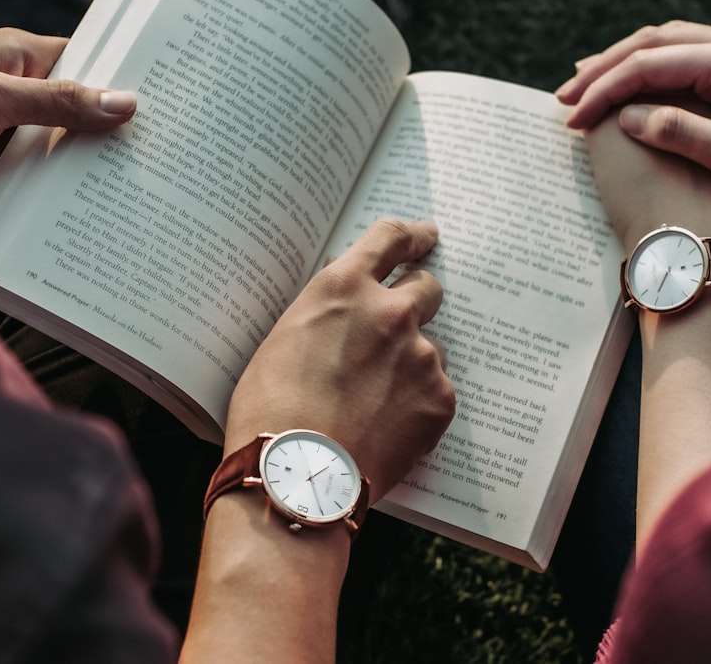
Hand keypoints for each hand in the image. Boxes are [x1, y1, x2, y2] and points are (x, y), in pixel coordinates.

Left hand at [0, 28, 136, 206]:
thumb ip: (59, 102)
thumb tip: (121, 102)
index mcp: (17, 57)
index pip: (85, 63)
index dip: (122, 81)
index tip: (161, 105)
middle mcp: (15, 93)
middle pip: (78, 114)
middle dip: (111, 134)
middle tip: (153, 155)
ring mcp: (3, 133)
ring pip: (58, 152)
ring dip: (83, 170)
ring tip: (126, 188)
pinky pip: (32, 183)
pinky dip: (52, 196)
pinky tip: (79, 210)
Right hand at [224, 219, 455, 499]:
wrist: (297, 476)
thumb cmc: (271, 410)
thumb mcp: (284, 339)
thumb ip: (324, 313)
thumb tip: (344, 305)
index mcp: (343, 288)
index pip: (390, 238)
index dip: (411, 234)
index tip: (425, 235)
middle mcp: (390, 312)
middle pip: (427, 287)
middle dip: (418, 299)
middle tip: (403, 323)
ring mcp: (420, 355)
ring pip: (428, 349)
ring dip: (409, 365)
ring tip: (375, 404)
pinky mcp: (439, 398)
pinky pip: (436, 391)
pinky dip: (418, 405)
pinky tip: (387, 427)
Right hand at [557, 21, 710, 243]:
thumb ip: (680, 132)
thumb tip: (629, 116)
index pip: (652, 64)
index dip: (606, 89)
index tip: (573, 117)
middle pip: (655, 43)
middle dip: (605, 68)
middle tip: (565, 96)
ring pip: (668, 47)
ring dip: (624, 65)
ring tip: (585, 84)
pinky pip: (685, 62)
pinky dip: (649, 72)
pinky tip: (630, 87)